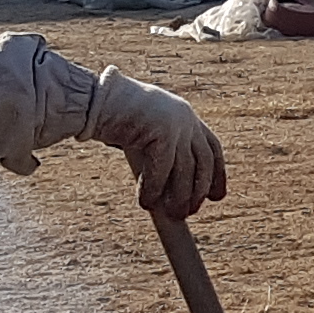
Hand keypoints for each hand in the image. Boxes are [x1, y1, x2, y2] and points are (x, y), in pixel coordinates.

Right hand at [85, 68, 225, 217]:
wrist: (96, 98)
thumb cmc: (115, 118)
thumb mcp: (146, 134)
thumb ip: (160, 155)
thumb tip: (165, 194)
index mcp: (186, 116)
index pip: (212, 148)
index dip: (217, 175)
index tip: (216, 197)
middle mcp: (186, 118)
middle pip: (204, 162)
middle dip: (198, 191)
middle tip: (187, 212)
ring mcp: (176, 123)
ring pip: (185, 170)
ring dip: (179, 197)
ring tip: (170, 214)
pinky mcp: (161, 130)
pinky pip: (161, 170)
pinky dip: (153, 189)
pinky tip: (145, 202)